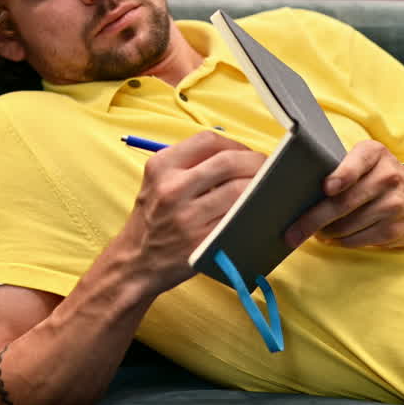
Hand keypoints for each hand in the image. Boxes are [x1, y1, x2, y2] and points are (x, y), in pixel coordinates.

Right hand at [117, 131, 266, 293]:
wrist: (135, 263)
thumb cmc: (153, 221)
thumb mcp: (158, 182)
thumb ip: (190, 164)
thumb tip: (238, 154)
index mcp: (161, 167)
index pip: (209, 141)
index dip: (236, 144)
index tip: (246, 153)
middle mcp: (172, 188)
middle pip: (229, 162)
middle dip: (256, 163)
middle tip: (267, 170)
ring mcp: (187, 216)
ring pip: (239, 191)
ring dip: (260, 188)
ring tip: (266, 189)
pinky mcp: (202, 241)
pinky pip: (237, 219)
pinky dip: (253, 212)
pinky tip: (257, 211)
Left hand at [283, 140, 403, 248]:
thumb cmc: (379, 178)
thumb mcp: (368, 162)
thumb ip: (341, 168)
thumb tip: (300, 191)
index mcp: (375, 154)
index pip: (358, 162)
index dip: (343, 175)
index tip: (327, 187)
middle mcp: (387, 177)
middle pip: (344, 202)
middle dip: (313, 220)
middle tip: (292, 232)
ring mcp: (393, 205)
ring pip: (347, 225)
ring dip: (324, 232)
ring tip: (314, 231)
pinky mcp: (393, 230)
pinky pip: (356, 239)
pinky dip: (339, 241)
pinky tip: (332, 238)